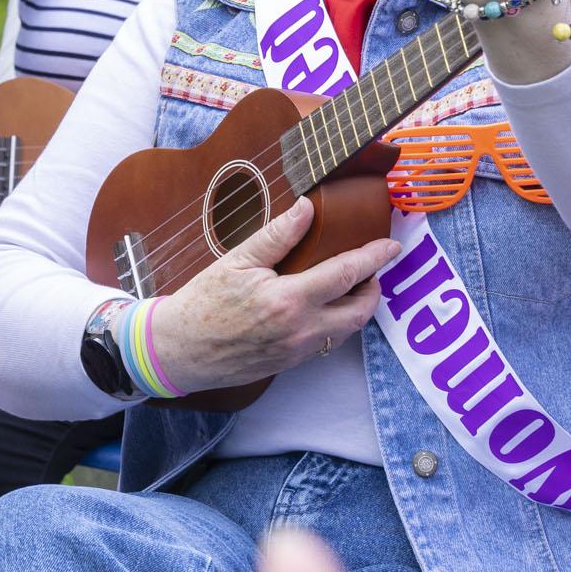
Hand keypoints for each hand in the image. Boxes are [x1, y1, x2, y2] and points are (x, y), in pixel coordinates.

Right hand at [146, 196, 397, 396]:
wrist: (179, 350)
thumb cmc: (203, 303)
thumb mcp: (237, 261)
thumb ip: (277, 236)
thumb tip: (307, 208)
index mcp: (289, 300)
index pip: (346, 275)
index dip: (373, 258)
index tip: (390, 245)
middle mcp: (300, 329)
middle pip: (359, 311)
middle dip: (374, 288)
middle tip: (372, 268)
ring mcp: (297, 350)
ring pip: (346, 330)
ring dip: (357, 308)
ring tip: (352, 285)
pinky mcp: (290, 363)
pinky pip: (327, 342)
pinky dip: (336, 322)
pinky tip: (325, 306)